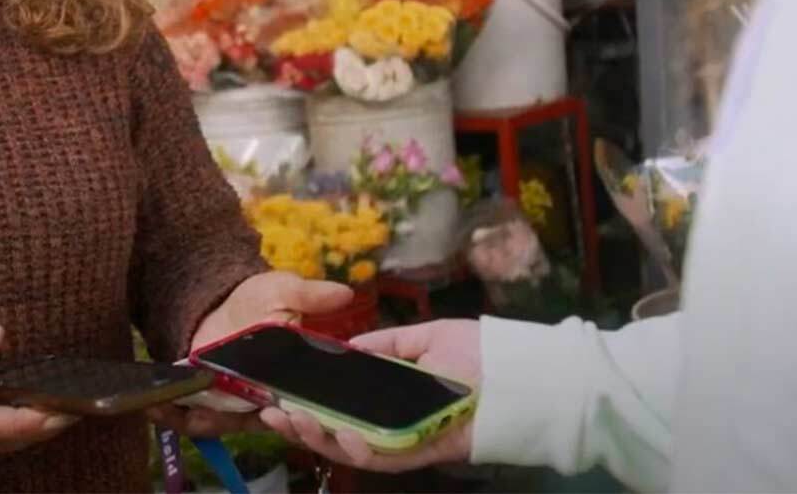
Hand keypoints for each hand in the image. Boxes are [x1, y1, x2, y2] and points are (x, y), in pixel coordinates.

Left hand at [149, 271, 352, 438]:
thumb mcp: (283, 290)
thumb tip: (344, 292)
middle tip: (217, 414)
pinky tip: (155, 406)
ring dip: (201, 421)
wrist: (218, 301)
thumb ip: (310, 295)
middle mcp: (268, 400)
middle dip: (244, 424)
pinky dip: (176, 417)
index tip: (280, 413)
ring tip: (177, 410)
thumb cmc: (258, 300)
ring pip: (225, 426)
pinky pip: (195, 421)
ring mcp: (235, 406)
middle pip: (264, 427)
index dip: (297, 420)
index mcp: (293, 379)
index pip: (304, 411)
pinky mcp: (207, 404)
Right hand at [260, 320, 480, 472]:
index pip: (342, 406)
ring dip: (323, 439)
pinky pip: (388, 459)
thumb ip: (387, 345)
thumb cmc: (479, 353)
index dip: (309, 404)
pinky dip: (362, 450)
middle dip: (303, 426)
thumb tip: (346, 347)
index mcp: (392, 397)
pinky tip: (339, 435)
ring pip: (356, 449)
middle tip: (272, 414)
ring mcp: (409, 439)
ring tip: (295, 422)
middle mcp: (394, 422)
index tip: (279, 395)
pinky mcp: (427, 452)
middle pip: (340, 432)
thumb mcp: (426, 337)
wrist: (524, 375)